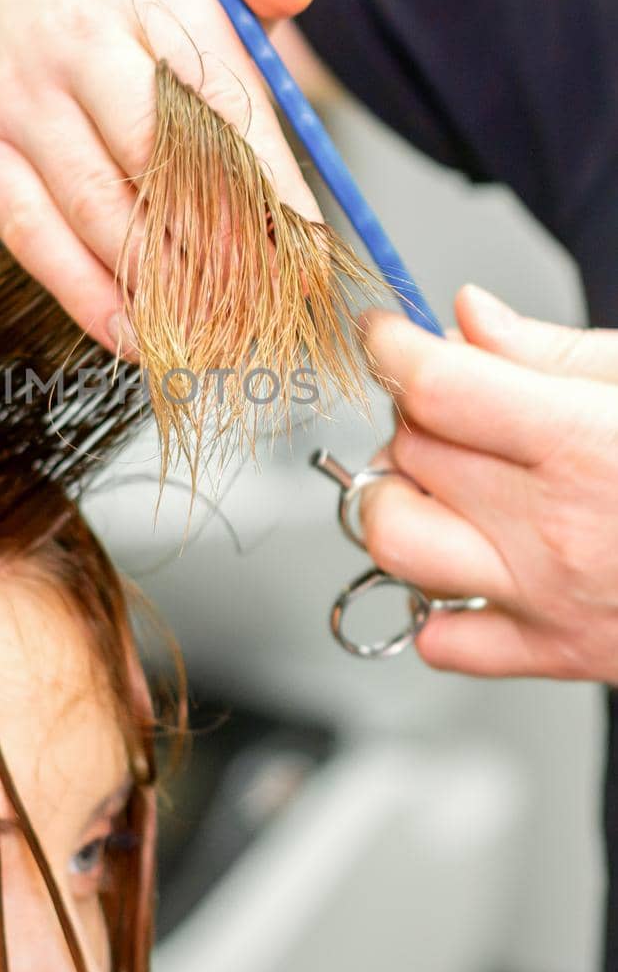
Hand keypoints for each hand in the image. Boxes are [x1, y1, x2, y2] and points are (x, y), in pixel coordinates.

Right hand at [0, 0, 322, 353]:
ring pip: (95, 207)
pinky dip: (88, 296)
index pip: (213, 87)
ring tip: (219, 329)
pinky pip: (33, 238)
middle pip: (152, 150)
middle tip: (266, 297)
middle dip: (218, 235)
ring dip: (161, 280)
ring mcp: (14, 98)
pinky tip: (138, 334)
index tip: (307, 240)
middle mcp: (70, 36)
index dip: (264, 172)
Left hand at [358, 284, 617, 679]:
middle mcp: (556, 528)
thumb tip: (467, 316)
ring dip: (401, 499)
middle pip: (411, 451)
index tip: (386, 334)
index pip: (436, 387)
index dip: (392, 349)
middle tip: (453, 400)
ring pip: (397, 542)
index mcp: (585, 445)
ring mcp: (550, 599)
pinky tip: (475, 561)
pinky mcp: (560, 655)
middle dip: (414, 413)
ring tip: (446, 478)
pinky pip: (442, 639)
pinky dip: (434, 601)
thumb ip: (551, 352)